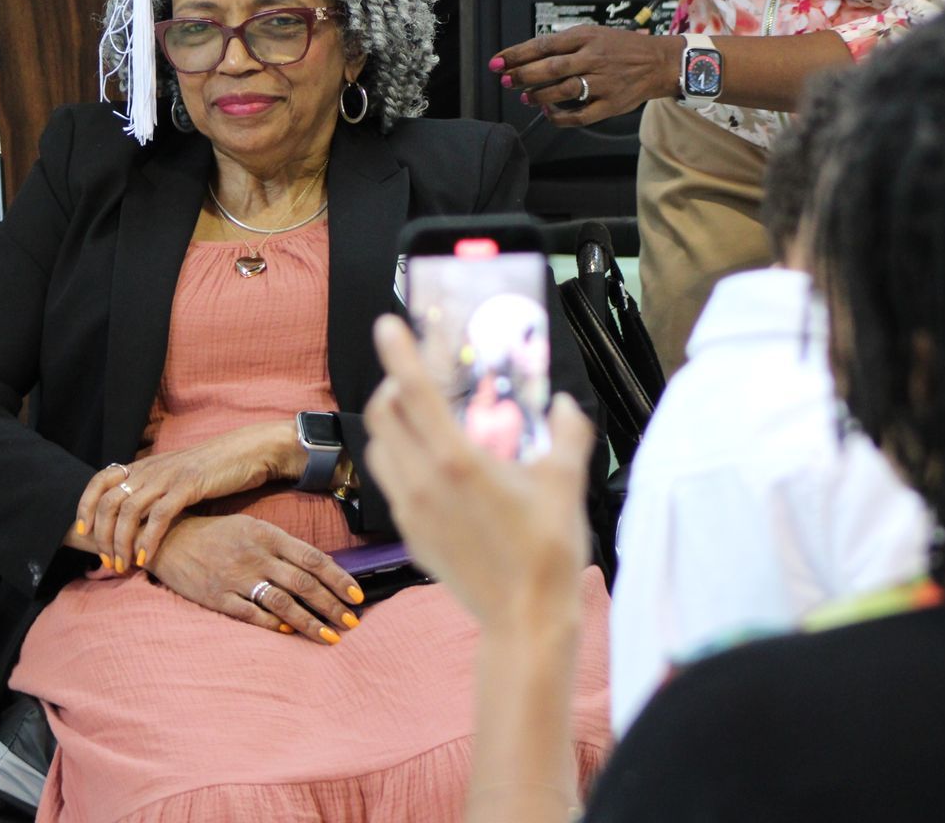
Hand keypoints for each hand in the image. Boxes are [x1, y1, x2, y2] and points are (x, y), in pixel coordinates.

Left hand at [74, 422, 296, 571]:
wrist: (247, 452)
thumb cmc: (213, 470)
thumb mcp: (175, 476)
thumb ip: (154, 490)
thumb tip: (134, 517)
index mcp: (145, 465)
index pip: (100, 480)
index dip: (85, 505)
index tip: (83, 533)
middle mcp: (151, 468)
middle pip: (109, 501)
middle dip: (103, 536)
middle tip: (106, 561)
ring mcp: (168, 476)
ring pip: (129, 510)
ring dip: (121, 543)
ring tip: (122, 566)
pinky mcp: (188, 486)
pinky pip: (159, 515)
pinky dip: (148, 539)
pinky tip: (144, 558)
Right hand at [148, 514, 366, 642]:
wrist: (170, 539)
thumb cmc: (217, 534)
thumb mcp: (252, 528)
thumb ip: (283, 546)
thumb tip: (317, 569)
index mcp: (268, 535)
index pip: (313, 558)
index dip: (338, 578)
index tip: (357, 596)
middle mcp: (256, 555)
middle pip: (303, 583)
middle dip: (332, 605)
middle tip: (352, 622)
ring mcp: (237, 577)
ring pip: (283, 603)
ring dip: (310, 622)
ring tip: (330, 637)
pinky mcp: (218, 597)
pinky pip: (252, 615)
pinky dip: (274, 626)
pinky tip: (290, 634)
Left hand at [362, 316, 592, 635]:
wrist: (524, 620)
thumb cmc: (546, 553)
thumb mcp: (566, 482)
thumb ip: (567, 433)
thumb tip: (564, 404)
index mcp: (457, 461)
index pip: (413, 391)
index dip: (397, 352)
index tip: (387, 325)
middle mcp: (423, 481)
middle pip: (382, 414)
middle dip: (391, 384)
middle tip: (413, 375)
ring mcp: (410, 510)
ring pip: (377, 448)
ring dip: (389, 423)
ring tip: (418, 417)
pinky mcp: (409, 534)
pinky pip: (389, 482)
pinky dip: (397, 459)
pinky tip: (430, 465)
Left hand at [493, 26, 677, 126]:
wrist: (658, 62)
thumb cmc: (621, 47)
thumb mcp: (593, 34)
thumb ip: (564, 44)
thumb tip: (528, 55)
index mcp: (586, 37)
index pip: (544, 44)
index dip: (517, 54)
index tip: (498, 61)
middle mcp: (593, 58)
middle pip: (550, 68)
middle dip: (523, 75)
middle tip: (506, 81)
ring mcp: (603, 82)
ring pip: (563, 91)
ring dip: (539, 96)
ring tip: (525, 97)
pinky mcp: (610, 104)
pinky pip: (580, 116)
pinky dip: (560, 117)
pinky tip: (548, 113)